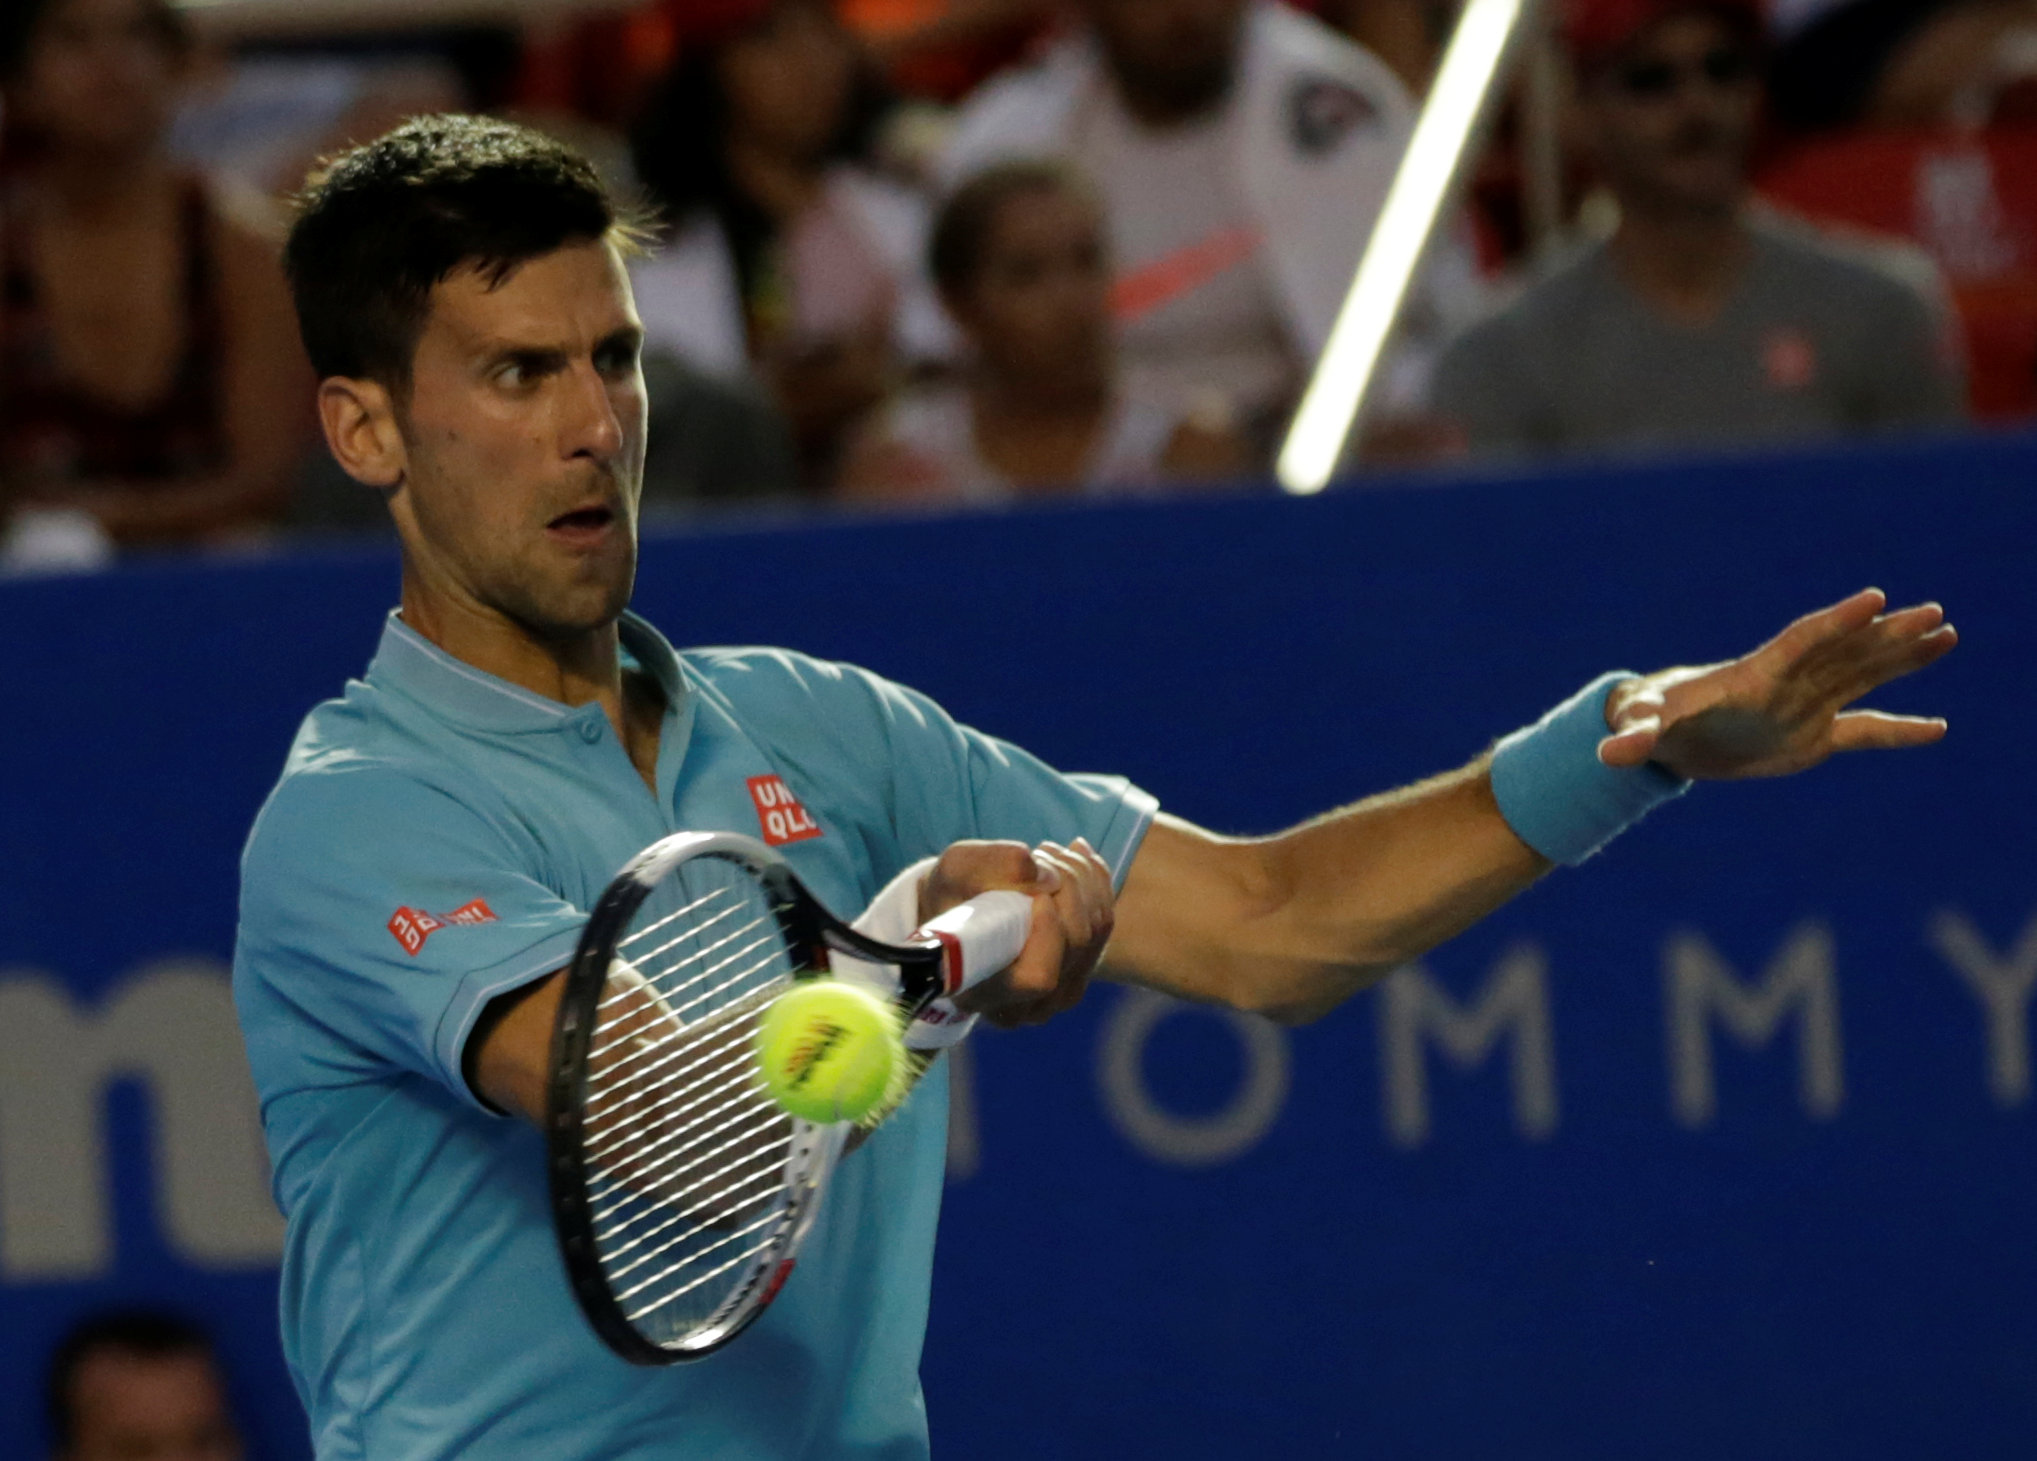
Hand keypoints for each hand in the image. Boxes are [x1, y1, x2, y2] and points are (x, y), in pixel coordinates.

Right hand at [917, 838, 1114, 1029]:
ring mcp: (1057, 995)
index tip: (1035, 891)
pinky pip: (1103, 926)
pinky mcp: (1078, 973)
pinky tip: (1078, 855)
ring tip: (1051, 851)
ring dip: (1082, 878)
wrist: (956, 914)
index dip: (1048, 931)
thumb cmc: (949, 896)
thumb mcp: (954, 872)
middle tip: (1041, 852)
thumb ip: (990, 867)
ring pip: (1095, 932)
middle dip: (1067, 884)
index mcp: (983, 991)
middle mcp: (1025, 1005)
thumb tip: (1047, 876)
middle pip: (1075, 944)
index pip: (1039, 976)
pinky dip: (1096, 884)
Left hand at [1599, 588, 1956, 780]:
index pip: (1801, 641)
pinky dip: (1898, 732)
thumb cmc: (1649, 720)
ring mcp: (1803, 706)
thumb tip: (1608, 751)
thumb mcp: (1639, 728)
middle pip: (1844, 652)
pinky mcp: (1810, 736)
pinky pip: (1863, 731)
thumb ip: (1631, 736)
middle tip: (1934, 613)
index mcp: (1753, 676)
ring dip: (1902, 658)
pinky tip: (1939, 728)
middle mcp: (1787, 684)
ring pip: (1862, 677)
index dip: (1837, 621)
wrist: (1662, 735)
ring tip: (1948, 633)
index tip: (1876, 599)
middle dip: (1887, 634)